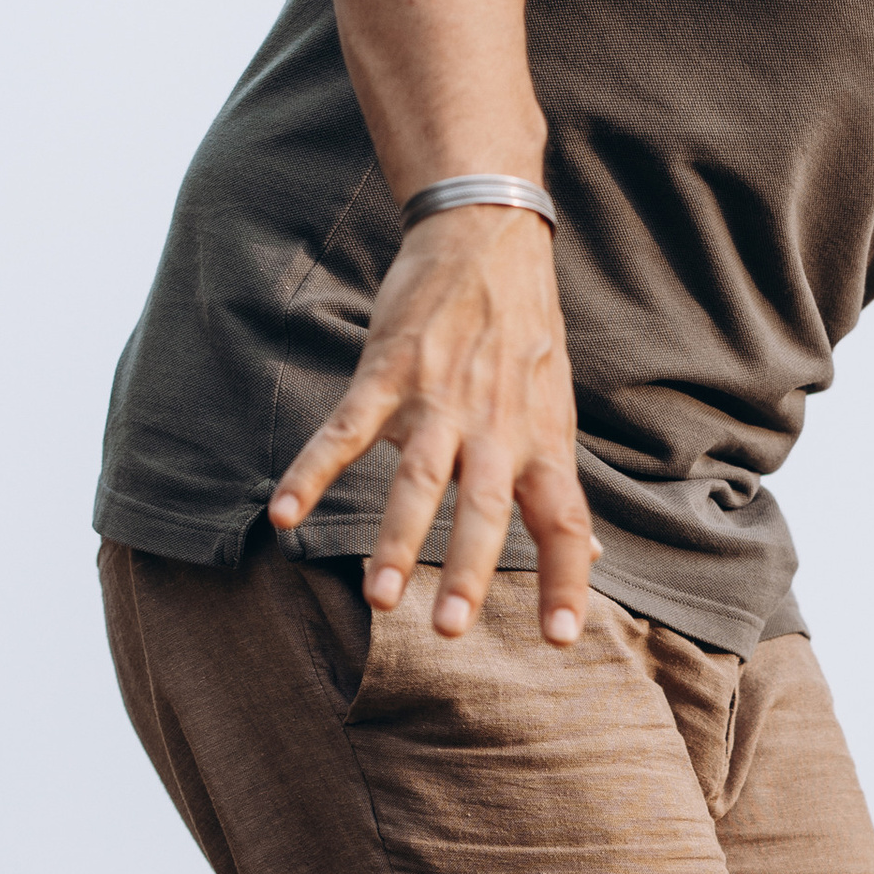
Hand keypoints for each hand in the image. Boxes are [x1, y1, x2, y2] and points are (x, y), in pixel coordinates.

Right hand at [267, 205, 595, 644]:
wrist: (486, 237)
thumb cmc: (524, 335)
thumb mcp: (555, 411)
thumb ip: (557, 486)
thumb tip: (588, 554)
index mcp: (541, 443)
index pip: (562, 523)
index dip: (565, 579)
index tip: (561, 637)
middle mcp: (495, 428)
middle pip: (484, 509)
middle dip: (466, 569)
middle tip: (451, 630)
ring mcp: (438, 400)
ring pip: (417, 480)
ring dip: (395, 539)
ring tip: (379, 597)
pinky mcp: (388, 373)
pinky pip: (346, 432)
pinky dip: (313, 473)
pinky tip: (285, 514)